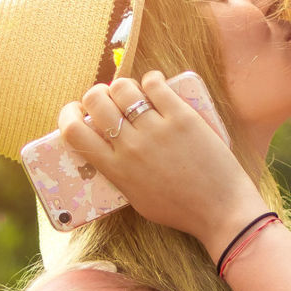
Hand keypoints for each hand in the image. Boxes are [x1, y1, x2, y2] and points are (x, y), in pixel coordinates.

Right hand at [58, 73, 267, 253]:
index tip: (76, 112)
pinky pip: (155, 85)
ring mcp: (157, 130)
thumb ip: (119, 175)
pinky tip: (154, 84)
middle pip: (96, 101)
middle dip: (96, 94)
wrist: (221, 211)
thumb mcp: (136, 200)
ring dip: (123, 86)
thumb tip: (109, 153)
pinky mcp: (182, 118)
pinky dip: (151, 80)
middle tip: (108, 100)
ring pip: (123, 88)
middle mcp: (131, 146)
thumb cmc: (180, 210)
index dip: (69, 114)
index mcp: (115, 169)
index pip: (73, 131)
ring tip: (133, 93)